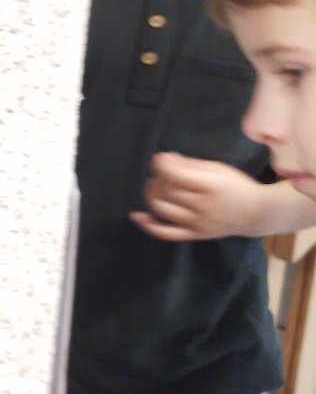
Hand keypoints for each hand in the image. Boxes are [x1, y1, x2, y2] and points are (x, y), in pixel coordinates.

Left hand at [132, 154, 264, 242]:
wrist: (256, 213)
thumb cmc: (235, 186)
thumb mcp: (217, 169)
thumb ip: (189, 165)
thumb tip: (162, 159)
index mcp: (210, 186)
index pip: (175, 175)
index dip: (161, 165)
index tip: (160, 159)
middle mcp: (203, 206)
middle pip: (166, 191)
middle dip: (157, 177)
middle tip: (160, 172)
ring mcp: (198, 223)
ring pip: (162, 209)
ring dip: (151, 195)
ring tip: (154, 186)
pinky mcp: (194, 235)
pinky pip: (166, 233)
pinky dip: (148, 225)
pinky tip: (137, 215)